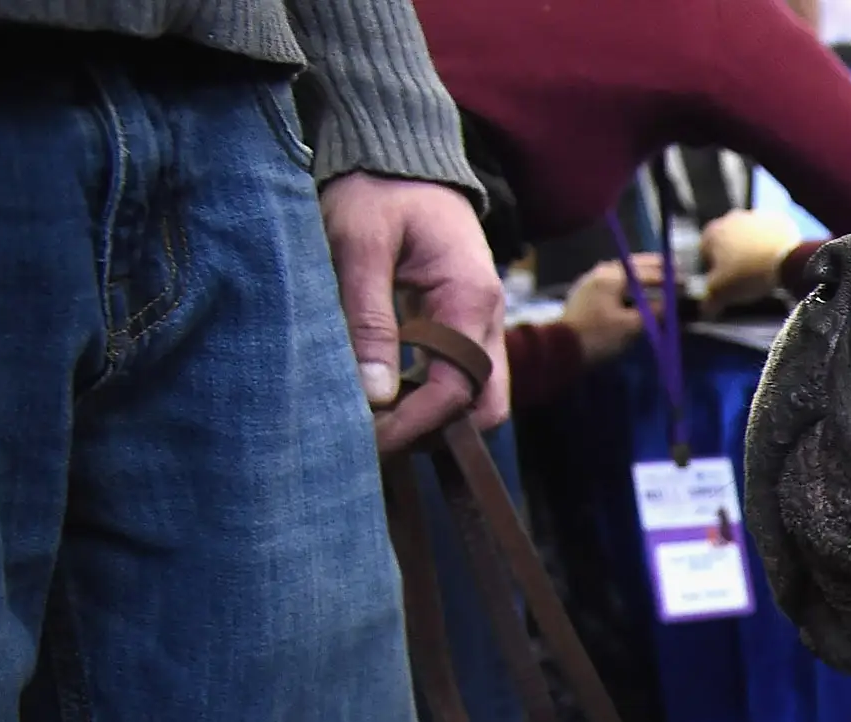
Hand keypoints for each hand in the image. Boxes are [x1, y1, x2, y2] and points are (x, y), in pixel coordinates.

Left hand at [317, 172, 509, 446]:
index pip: (460, 387)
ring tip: (380, 420)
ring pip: (480, 396)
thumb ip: (368, 317)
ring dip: (436, 417)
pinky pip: (464, 376)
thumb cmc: (377, 189)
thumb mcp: (360, 245)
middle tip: (379, 438)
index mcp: (471, 298)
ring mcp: (485, 321)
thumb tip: (376, 392)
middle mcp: (490, 316)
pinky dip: (433, 396)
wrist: (400, 154)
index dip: (418, 423)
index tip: (372, 439)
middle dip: (438, 431)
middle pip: (487, 406)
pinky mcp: (467, 321)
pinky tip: (392, 394)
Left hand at [563, 255, 667, 363]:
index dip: (668, 277)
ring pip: (622, 271)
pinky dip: (628, 282)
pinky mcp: (586, 294)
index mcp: (612, 277)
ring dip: (640, 272)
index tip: (685, 281)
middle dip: (654, 266)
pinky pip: (613, 281)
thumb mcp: (631, 326)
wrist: (561, 349)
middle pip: (632, 265)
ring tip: (657, 275)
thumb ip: (653, 311)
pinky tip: (634, 288)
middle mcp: (601, 272)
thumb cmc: (599, 336)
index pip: (646, 272)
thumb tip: (669, 303)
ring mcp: (591, 282)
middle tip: (674, 267)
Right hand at [701, 208, 805, 315]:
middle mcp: (731, 218)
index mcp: (712, 232)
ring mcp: (755, 216)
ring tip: (761, 270)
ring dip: (752, 249)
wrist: (787, 261)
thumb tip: (706, 309)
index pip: (704, 251)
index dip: (712, 268)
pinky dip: (771, 244)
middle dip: (733, 257)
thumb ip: (708, 300)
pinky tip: (776, 260)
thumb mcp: (721, 292)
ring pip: (749, 236)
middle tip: (743, 276)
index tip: (723, 281)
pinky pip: (770, 233)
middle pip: (727, 241)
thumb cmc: (747, 274)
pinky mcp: (778, 219)